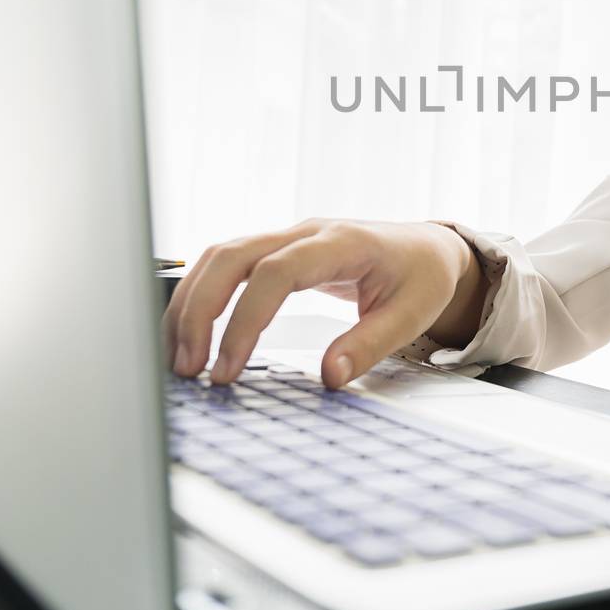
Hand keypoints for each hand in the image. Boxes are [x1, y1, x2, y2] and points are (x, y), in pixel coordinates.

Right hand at [162, 218, 474, 388]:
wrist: (429, 247)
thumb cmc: (422, 276)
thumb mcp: (413, 314)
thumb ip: (370, 345)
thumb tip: (329, 377)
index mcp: (342, 243)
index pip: (276, 273)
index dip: (245, 320)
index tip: (228, 368)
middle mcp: (306, 232)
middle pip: (231, 256)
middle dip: (199, 311)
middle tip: (187, 368)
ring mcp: (288, 237)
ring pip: (219, 256)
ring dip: (191, 304)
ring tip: (180, 359)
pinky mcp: (276, 251)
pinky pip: (226, 265)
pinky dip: (202, 296)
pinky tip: (191, 334)